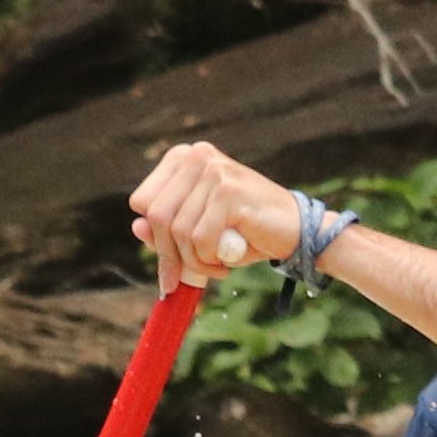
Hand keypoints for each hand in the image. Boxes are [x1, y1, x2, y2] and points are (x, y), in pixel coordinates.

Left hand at [133, 142, 301, 293]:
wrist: (299, 233)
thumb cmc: (247, 231)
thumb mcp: (200, 230)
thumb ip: (167, 229)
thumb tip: (137, 229)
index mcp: (183, 158)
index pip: (143, 201)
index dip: (154, 237)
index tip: (170, 266)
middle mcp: (197, 157)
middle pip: (157, 217)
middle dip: (171, 255)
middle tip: (189, 279)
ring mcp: (214, 171)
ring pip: (178, 231)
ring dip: (195, 262)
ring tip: (217, 269)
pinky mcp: (229, 192)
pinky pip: (200, 239)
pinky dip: (210, 260)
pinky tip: (228, 262)